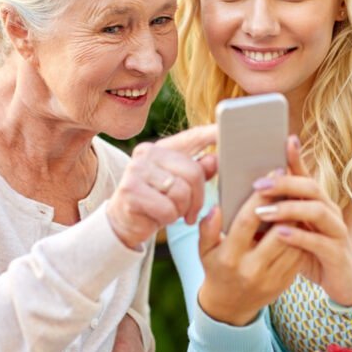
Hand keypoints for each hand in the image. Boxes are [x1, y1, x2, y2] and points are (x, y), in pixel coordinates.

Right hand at [106, 125, 216, 247]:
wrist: (123, 222)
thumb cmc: (156, 202)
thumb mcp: (180, 187)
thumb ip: (199, 172)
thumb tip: (216, 159)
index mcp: (162, 148)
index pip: (193, 137)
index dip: (213, 133)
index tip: (228, 129)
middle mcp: (147, 152)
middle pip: (193, 171)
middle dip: (198, 198)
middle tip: (192, 212)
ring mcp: (136, 169)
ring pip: (181, 191)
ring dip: (182, 210)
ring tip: (172, 212)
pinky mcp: (130, 190)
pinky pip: (167, 207)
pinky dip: (169, 218)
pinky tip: (158, 217)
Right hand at [197, 184, 303, 326]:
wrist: (229, 306)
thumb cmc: (216, 268)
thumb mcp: (204, 250)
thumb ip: (207, 229)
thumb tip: (215, 207)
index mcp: (229, 257)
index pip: (247, 222)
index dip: (261, 198)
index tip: (272, 174)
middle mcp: (251, 269)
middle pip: (276, 232)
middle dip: (287, 205)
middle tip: (293, 183)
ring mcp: (270, 279)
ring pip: (293, 243)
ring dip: (298, 219)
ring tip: (298, 198)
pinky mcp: (284, 283)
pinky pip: (298, 255)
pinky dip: (301, 235)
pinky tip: (300, 219)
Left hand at [254, 135, 351, 306]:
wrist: (340, 281)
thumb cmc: (309, 248)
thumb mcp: (292, 225)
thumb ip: (275, 208)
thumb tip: (250, 192)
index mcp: (316, 200)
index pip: (304, 173)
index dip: (295, 157)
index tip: (282, 140)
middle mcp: (329, 210)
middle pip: (310, 187)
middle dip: (284, 183)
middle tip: (258, 185)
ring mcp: (336, 230)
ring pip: (318, 211)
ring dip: (289, 209)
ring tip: (264, 211)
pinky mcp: (337, 253)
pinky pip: (320, 241)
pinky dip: (299, 236)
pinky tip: (280, 235)